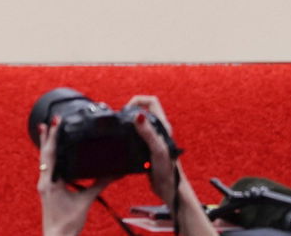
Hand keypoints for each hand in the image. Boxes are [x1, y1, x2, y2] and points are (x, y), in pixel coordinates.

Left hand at [37, 117, 113, 235]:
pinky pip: (47, 169)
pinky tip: (52, 153)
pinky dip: (49, 158)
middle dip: (47, 137)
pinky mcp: (46, 189)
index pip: (50, 154)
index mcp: (50, 181)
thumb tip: (113, 174)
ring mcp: (43, 184)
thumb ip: (98, 185)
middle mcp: (43, 180)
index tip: (54, 123)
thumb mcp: (85, 201)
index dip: (52, 138)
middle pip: (44, 154)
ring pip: (43, 160)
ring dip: (46, 145)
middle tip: (49, 121)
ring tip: (46, 130)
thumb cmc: (69, 222)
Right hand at [122, 93, 210, 235]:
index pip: (151, 101)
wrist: (169, 189)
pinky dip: (127, 135)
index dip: (137, 101)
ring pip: (137, 122)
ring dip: (128, 123)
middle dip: (129, 111)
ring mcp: (151, 138)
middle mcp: (157, 130)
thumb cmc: (167, 171)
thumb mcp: (157, 149)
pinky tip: (123, 143)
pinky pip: (134, 135)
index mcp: (163, 126)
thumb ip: (148, 132)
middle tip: (122, 122)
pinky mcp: (145, 148)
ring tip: (121, 131)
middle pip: (142, 110)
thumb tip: (138, 115)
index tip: (127, 111)